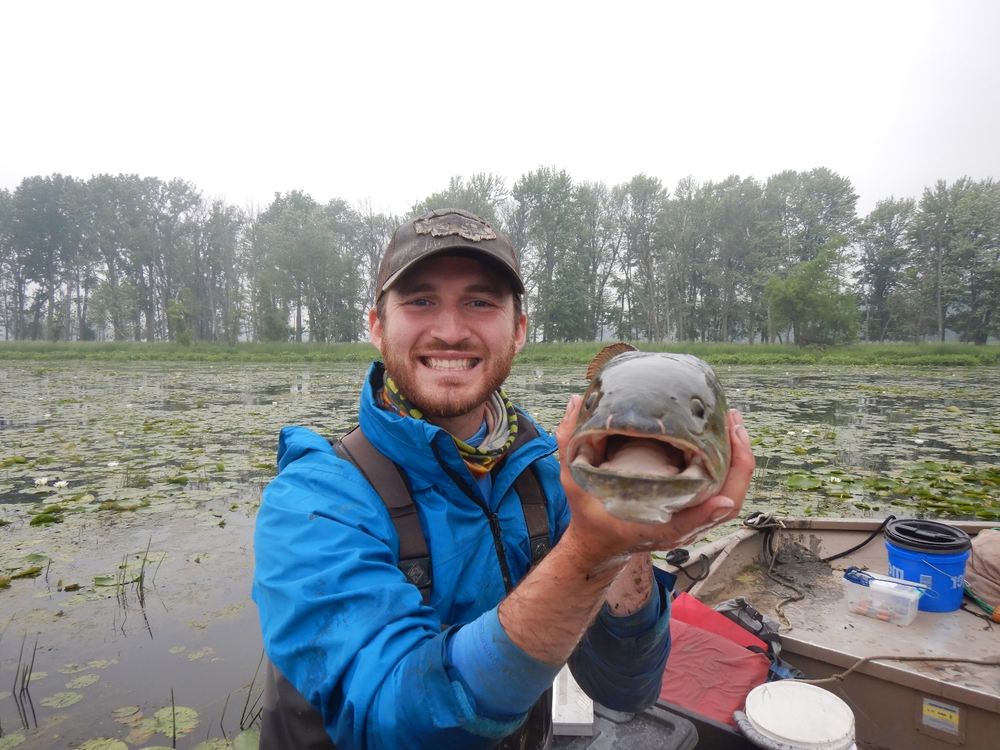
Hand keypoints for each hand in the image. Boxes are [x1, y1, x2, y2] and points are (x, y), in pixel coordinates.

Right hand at [554, 395, 754, 567]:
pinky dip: (733, 468)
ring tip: (735, 424)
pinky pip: (724, 493)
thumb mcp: (572, 479)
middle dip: (737, 465)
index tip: (720, 498)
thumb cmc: (590, 513)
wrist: (601, 543)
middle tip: (734, 424)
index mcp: (650, 526)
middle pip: (724, 506)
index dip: (704, 513)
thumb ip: (569, 441)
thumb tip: (575, 402)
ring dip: (740, 463)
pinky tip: (729, 439)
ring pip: (730, 500)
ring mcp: (691, 522)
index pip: (684, 524)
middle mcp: (678, 528)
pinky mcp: (695, 514)